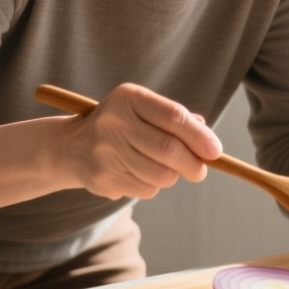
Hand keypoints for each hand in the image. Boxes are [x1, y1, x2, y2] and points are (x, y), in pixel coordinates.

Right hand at [54, 83, 217, 199]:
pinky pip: (146, 189)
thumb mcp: (142, 109)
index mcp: (129, 98)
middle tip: (200, 170)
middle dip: (193, 164)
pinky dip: (153, 186)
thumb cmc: (121, 124)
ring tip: (166, 169)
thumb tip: (207, 138)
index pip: (173, 117)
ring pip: (160, 175)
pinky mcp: (103, 178)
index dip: (199, 136)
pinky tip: (141, 174)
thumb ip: (175, 118)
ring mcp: (107, 152)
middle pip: (168, 150)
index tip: (216, 151)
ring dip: (173, 176)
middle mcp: (115, 122)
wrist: (72, 146)